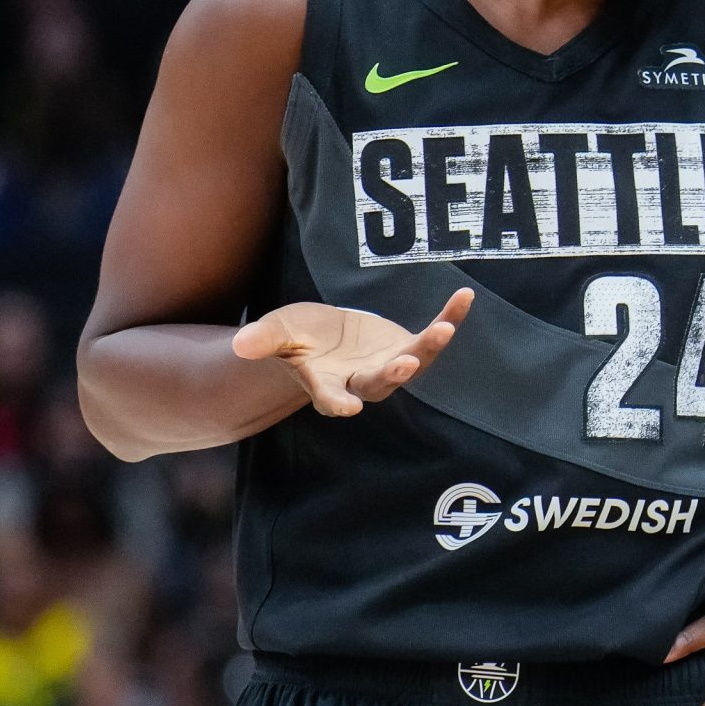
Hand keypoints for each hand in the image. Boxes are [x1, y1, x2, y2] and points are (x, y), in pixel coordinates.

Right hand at [230, 287, 473, 416]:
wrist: (324, 336)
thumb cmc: (297, 338)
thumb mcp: (277, 332)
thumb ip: (263, 340)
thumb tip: (240, 345)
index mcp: (326, 384)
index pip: (332, 398)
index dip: (338, 403)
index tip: (347, 408)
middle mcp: (362, 381)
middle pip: (380, 382)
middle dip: (393, 373)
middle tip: (404, 363)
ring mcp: (389, 364)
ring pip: (414, 362)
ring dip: (429, 347)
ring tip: (444, 329)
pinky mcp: (408, 346)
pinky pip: (433, 334)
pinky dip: (450, 317)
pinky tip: (465, 297)